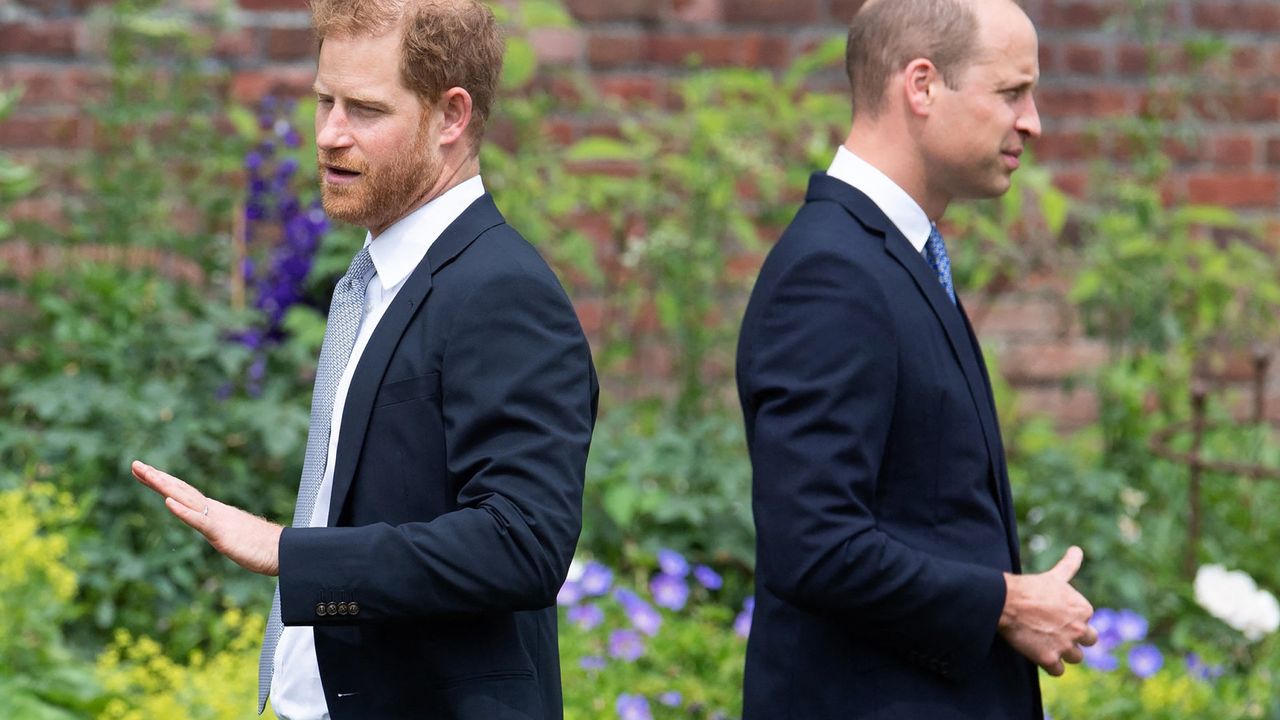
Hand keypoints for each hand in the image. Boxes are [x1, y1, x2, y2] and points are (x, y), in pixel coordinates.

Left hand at [132, 460, 281, 575]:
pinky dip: (183, 511)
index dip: (163, 481)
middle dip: (156, 477)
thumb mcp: (233, 536)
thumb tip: (215, 527)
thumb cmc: (262, 546)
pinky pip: (199, 520)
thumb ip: (221, 529)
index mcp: (213, 511)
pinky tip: (168, 503)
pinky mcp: (222, 533)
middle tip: (135, 464)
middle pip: (180, 490)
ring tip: (146, 474)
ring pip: (186, 499)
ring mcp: (217, 519)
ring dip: (164, 486)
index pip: (183, 493)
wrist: (284, 551)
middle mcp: (213, 510)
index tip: (143, 472)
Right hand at [998, 546, 1096, 675]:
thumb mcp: (1054, 576)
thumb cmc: (1029, 587)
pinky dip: (1051, 666)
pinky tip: (1039, 654)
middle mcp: (1079, 628)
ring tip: (1046, 643)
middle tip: (1055, 632)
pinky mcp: (1050, 659)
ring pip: (1075, 657)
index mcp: (1083, 609)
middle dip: (1075, 638)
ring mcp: (1065, 645)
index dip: (1072, 619)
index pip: (1087, 621)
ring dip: (1064, 653)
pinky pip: (1059, 671)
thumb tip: (1077, 549)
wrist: (1006, 601)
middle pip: (1088, 641)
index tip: (1056, 615)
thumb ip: (1069, 565)